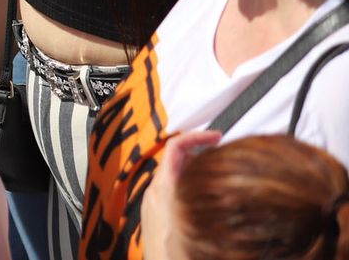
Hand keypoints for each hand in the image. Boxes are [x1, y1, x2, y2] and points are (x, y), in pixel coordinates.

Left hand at [139, 130, 220, 258]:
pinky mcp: (155, 213)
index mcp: (164, 188)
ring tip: (219, 174)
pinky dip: (188, 185)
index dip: (197, 136)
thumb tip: (231, 184)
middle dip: (200, 152)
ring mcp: (153, 202)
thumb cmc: (175, 254)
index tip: (217, 137)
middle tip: (223, 155)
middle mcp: (154, 191)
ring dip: (195, 170)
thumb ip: (207, 195)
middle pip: (176, 158)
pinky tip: (206, 197)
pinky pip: (171, 190)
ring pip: (174, 174)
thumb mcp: (196, 219)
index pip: (175, 146)